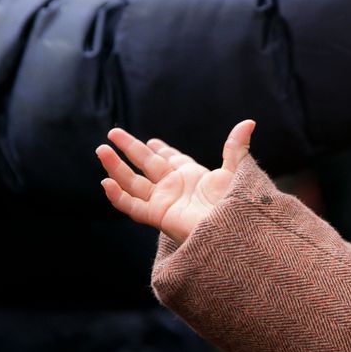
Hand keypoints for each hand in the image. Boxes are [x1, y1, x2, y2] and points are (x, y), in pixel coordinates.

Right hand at [96, 120, 255, 243]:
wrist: (233, 229)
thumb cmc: (237, 204)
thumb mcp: (236, 170)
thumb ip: (236, 147)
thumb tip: (249, 122)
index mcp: (192, 176)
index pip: (171, 160)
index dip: (160, 150)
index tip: (151, 141)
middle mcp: (175, 187)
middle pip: (146, 165)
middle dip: (130, 149)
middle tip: (113, 134)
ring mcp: (163, 201)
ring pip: (133, 182)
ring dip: (116, 167)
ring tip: (101, 150)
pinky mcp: (157, 216)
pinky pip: (131, 206)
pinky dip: (117, 195)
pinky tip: (106, 182)